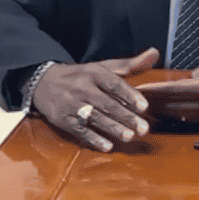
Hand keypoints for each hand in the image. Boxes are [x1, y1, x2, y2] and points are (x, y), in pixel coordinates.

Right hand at [32, 48, 158, 151]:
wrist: (43, 82)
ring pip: (95, 117)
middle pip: (107, 103)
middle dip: (126, 117)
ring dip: (113, 128)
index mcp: (94, 72)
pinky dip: (93, 138)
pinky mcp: (62, 118)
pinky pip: (79, 130)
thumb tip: (155, 53)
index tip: (144, 106)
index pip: (114, 84)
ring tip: (129, 136)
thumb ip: (130, 64)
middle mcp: (82, 87)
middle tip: (143, 128)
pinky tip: (107, 146)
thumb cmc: (81, 76)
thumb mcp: (103, 67)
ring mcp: (71, 103)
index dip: (130, 95)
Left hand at [136, 57, 198, 126]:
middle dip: (151, 101)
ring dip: (159, 110)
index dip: (154, 88)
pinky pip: (187, 120)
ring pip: (176, 114)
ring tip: (142, 107)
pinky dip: (173, 117)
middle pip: (171, 104)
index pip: (173, 88)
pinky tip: (163, 114)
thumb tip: (189, 77)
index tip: (139, 87)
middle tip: (132, 98)